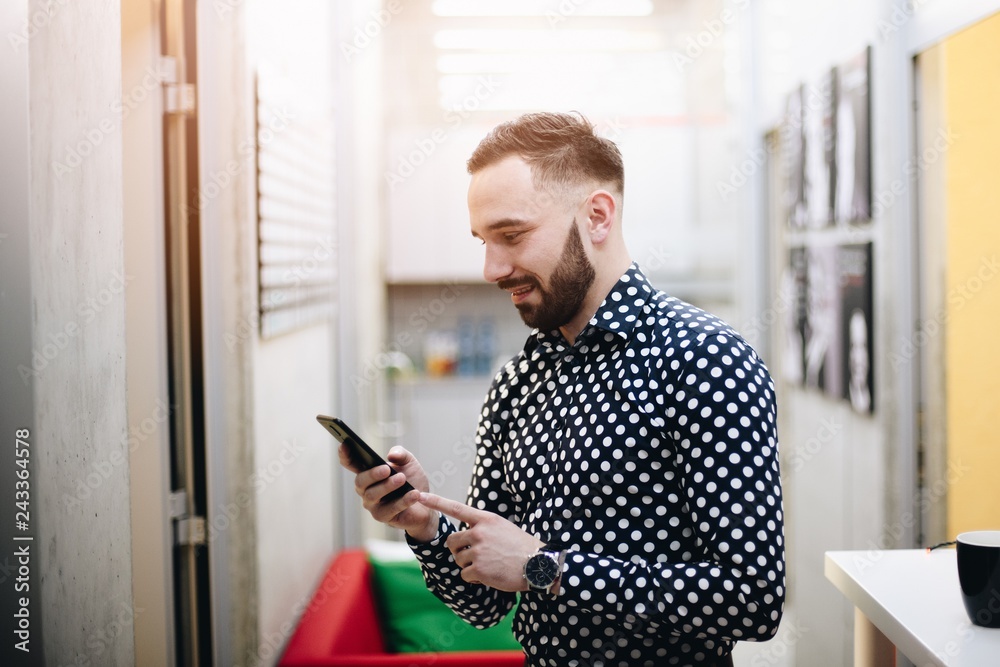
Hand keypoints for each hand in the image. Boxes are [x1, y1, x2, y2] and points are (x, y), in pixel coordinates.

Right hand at [337, 445, 437, 541]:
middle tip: (386, 469)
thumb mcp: (409, 463)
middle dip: (372, 474)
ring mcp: (373, 505)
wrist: (426, 504)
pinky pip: (391, 509)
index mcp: (369, 473)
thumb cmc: (412, 481)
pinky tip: (414, 494)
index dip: (345, 455)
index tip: (344, 444)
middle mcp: (366, 489)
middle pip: (360, 481)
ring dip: (388, 486)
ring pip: (372, 495)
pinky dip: (403, 501)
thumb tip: (391, 455)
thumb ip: (401, 454)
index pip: (351, 464)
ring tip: (402, 479)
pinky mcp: (383, 517)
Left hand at [419, 492, 543, 591]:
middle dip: (458, 550)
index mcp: (485, 519)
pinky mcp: (479, 569)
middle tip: (474, 555)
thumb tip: (464, 534)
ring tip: (488, 564)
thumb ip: (482, 527)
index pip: (456, 508)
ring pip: (458, 559)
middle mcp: (479, 532)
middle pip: (452, 541)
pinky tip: (489, 575)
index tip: (420, 495)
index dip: (436, 501)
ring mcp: (479, 551)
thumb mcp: (502, 527)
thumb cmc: (520, 546)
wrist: (537, 564)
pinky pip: (464, 574)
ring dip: (468, 565)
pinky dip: (474, 578)